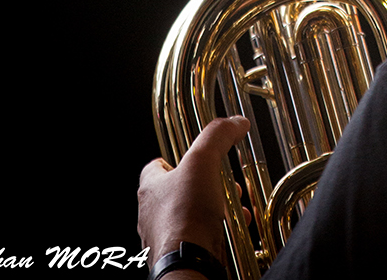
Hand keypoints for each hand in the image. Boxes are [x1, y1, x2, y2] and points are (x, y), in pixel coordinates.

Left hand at [138, 116, 248, 263]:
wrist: (189, 265)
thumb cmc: (186, 214)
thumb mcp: (203, 160)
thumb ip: (218, 136)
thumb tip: (236, 121)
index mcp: (150, 188)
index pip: (155, 167)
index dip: (176, 158)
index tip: (194, 156)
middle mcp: (151, 215)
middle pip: (177, 191)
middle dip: (204, 185)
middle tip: (224, 183)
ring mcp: (164, 238)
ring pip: (188, 217)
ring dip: (212, 209)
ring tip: (234, 207)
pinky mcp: (178, 256)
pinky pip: (196, 239)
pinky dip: (215, 232)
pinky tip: (234, 228)